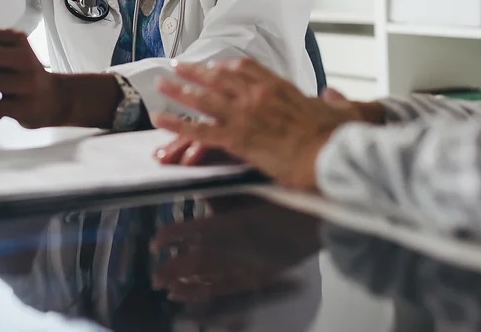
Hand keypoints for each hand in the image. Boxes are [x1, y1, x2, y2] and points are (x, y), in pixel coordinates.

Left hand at [151, 196, 320, 302]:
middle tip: (155, 275)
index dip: (175, 237)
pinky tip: (198, 295)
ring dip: (189, 286)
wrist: (324, 219)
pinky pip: (233, 287)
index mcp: (238, 224)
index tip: (157, 239)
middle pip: (201, 263)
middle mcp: (241, 249)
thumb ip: (225, 191)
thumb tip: (199, 190)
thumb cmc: (291, 195)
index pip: (198, 232)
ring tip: (168, 291)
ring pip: (214, 279)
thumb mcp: (254, 185)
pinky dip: (212, 292)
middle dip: (176, 269)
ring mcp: (253, 265)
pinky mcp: (263, 275)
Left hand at [154, 59, 360, 190]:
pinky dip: (177, 124)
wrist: (329, 154)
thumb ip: (336, 99)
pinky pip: (199, 129)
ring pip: (203, 98)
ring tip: (161, 83)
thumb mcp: (341, 109)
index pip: (246, 68)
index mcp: (278, 86)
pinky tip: (159, 119)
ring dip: (178, 90)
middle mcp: (256, 95)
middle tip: (178, 65)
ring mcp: (244, 115)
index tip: (215, 64)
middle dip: (195, 71)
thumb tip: (333, 94)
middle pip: (218, 77)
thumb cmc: (336, 135)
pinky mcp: (236, 138)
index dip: (226, 65)